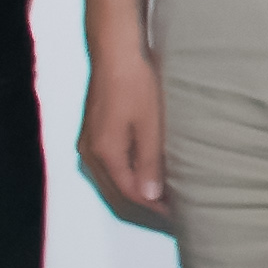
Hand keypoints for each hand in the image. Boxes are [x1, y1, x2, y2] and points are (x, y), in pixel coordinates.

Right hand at [79, 53, 173, 219]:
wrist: (116, 52)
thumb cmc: (135, 84)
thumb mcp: (149, 125)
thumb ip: (149, 162)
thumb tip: (149, 197)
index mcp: (104, 154)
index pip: (130, 195)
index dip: (154, 208)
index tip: (178, 215)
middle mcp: (90, 154)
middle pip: (117, 192)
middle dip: (144, 206)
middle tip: (174, 213)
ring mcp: (89, 144)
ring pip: (112, 181)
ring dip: (135, 192)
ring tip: (164, 198)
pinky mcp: (94, 133)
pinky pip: (109, 167)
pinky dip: (127, 177)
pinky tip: (146, 175)